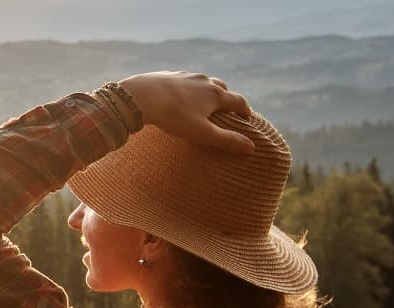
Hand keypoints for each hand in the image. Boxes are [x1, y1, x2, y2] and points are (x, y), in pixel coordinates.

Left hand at [117, 71, 255, 153]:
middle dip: (226, 98)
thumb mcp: (202, 133)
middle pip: (222, 88)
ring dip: (206, 91)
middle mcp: (204, 81)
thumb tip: (252, 147)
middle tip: (225, 110)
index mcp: (215, 94)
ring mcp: (185, 75)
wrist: (141, 96)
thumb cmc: (174, 116)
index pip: (238, 101)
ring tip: (202, 103)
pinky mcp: (168, 74)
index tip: (247, 118)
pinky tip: (179, 96)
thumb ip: (226, 140)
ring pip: (202, 82)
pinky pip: (183, 81)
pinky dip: (187, 88)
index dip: (245, 111)